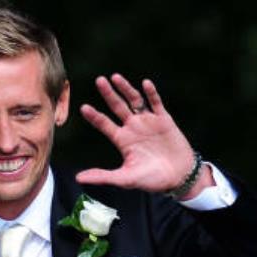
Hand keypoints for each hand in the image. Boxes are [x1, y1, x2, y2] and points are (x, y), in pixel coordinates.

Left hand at [77, 74, 211, 196]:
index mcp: (122, 139)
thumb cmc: (151, 179)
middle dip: (108, 94)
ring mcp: (148, 122)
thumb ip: (103, 176)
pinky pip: (156, 103)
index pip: (104, 124)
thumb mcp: (124, 178)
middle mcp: (133, 128)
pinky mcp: (164, 120)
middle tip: (99, 80)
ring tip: (116, 77)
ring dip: (126, 89)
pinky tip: (145, 83)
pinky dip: (151, 93)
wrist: (178, 177)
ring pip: (135, 101)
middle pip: (117, 106)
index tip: (83, 107)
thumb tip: (78, 178)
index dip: (94, 116)